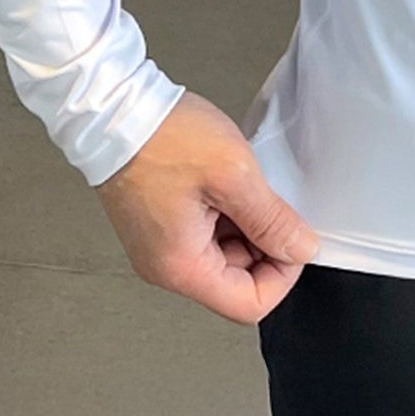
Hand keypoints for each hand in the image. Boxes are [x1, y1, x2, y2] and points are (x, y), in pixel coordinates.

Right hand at [94, 88, 319, 324]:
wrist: (114, 110)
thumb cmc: (162, 137)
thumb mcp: (234, 175)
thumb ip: (272, 220)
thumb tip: (300, 249)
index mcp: (182, 267)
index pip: (249, 305)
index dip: (282, 274)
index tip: (292, 237)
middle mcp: (166, 266)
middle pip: (237, 281)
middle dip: (264, 243)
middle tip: (267, 199)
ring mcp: (160, 245)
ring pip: (225, 254)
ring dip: (246, 223)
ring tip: (241, 183)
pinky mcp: (160, 223)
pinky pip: (206, 233)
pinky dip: (226, 211)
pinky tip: (226, 180)